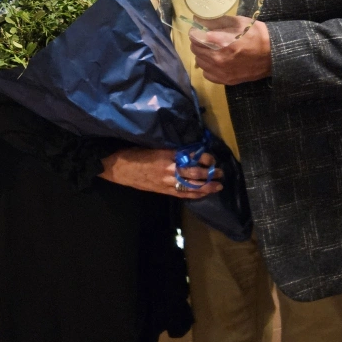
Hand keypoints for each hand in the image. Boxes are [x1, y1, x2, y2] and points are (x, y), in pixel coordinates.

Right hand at [100, 147, 222, 198]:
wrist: (120, 168)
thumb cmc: (135, 153)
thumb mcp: (154, 146)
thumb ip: (172, 149)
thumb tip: (189, 149)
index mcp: (168, 155)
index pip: (192, 157)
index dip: (204, 158)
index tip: (211, 157)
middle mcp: (170, 169)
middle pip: (195, 173)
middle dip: (210, 174)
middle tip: (221, 172)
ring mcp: (167, 182)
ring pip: (192, 186)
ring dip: (207, 187)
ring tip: (218, 186)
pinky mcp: (163, 190)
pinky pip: (182, 194)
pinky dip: (195, 195)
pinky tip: (203, 194)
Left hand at [191, 18, 271, 85]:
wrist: (273, 55)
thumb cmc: (256, 35)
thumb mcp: (238, 22)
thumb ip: (216, 21)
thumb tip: (198, 19)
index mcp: (220, 42)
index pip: (195, 37)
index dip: (195, 31)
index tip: (199, 29)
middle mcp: (218, 58)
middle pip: (195, 49)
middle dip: (198, 42)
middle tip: (206, 38)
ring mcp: (221, 71)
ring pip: (200, 61)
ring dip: (203, 54)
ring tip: (212, 49)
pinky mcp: (226, 80)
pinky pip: (207, 74)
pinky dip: (209, 67)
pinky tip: (217, 61)